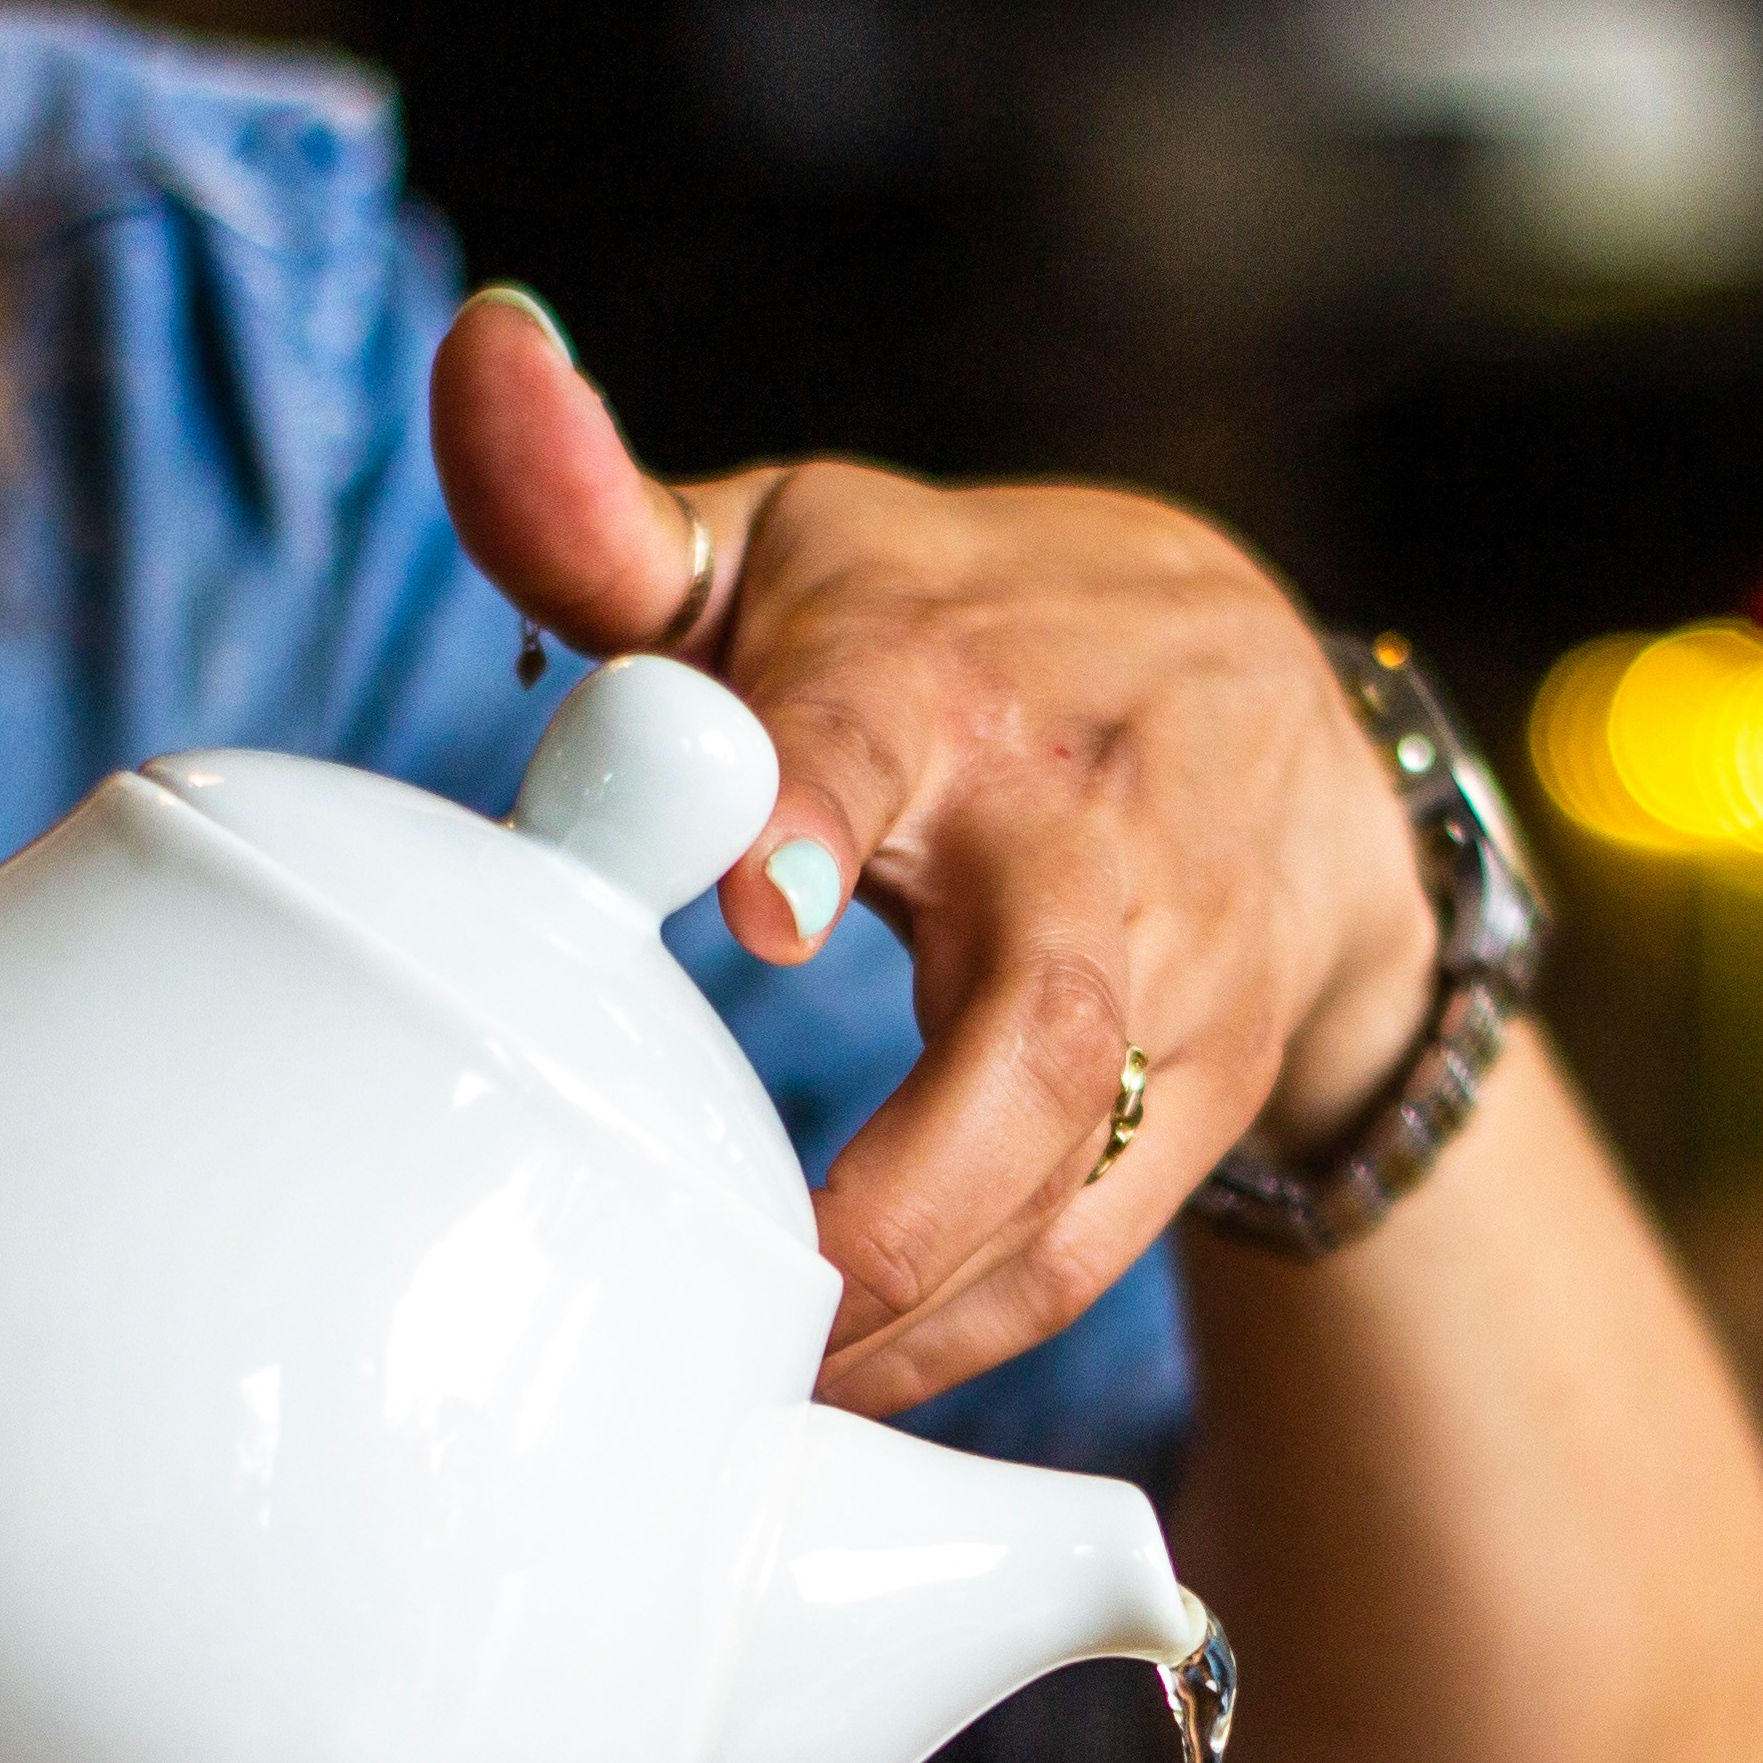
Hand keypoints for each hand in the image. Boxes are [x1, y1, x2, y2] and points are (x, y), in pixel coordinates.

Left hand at [432, 291, 1440, 1413]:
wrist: (1280, 720)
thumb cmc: (958, 635)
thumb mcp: (787, 550)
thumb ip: (603, 508)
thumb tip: (483, 362)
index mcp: (940, 678)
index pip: (880, 722)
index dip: (814, 801)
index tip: (759, 901)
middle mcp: (1082, 833)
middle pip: (1032, 1028)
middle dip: (901, 1189)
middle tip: (757, 1295)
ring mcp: (1174, 983)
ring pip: (1075, 1179)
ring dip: (917, 1316)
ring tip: (757, 1396)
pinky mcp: (1214, 1098)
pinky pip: (1094, 1254)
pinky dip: (967, 1344)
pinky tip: (839, 1400)